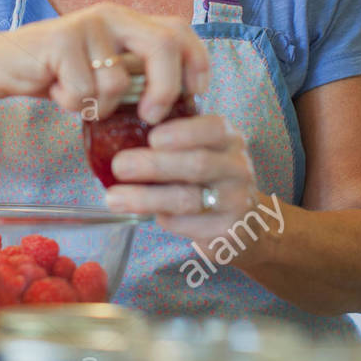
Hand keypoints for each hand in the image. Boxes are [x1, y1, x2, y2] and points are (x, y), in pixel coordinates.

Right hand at [0, 2, 209, 121]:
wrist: (2, 64)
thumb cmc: (59, 72)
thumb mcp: (105, 68)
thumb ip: (138, 71)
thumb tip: (181, 101)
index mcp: (127, 20)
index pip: (179, 29)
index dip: (196, 61)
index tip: (196, 93)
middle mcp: (112, 15)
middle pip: (163, 45)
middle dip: (165, 88)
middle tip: (152, 117)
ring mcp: (87, 25)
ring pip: (118, 82)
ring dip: (100, 105)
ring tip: (76, 96)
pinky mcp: (62, 41)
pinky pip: (85, 91)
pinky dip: (72, 105)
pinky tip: (57, 91)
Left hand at [103, 114, 275, 251]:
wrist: (245, 224)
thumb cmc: (209, 179)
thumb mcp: (202, 151)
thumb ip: (174, 141)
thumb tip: (118, 134)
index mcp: (229, 140)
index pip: (214, 128)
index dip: (183, 132)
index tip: (153, 138)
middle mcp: (237, 168)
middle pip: (197, 164)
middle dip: (154, 164)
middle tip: (119, 165)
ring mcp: (235, 202)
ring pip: (187, 198)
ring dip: (146, 197)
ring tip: (114, 198)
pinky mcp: (225, 232)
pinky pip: (186, 224)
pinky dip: (161, 218)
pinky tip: (142, 214)